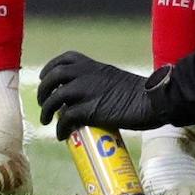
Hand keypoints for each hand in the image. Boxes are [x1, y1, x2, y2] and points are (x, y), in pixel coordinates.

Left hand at [37, 51, 166, 139]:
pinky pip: (66, 118)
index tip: (45, 77)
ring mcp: (87, 91)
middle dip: (43, 90)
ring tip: (46, 121)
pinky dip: (60, 127)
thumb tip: (87, 98)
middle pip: (54, 76)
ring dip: (47, 110)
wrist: (150, 99)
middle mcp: (87, 74)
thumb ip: (98, 83)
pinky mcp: (90, 110)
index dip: (50, 68)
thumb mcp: (114, 78)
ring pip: (55, 97)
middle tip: (43, 103)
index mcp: (94, 65)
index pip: (65, 58)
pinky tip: (62, 135)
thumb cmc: (138, 92)